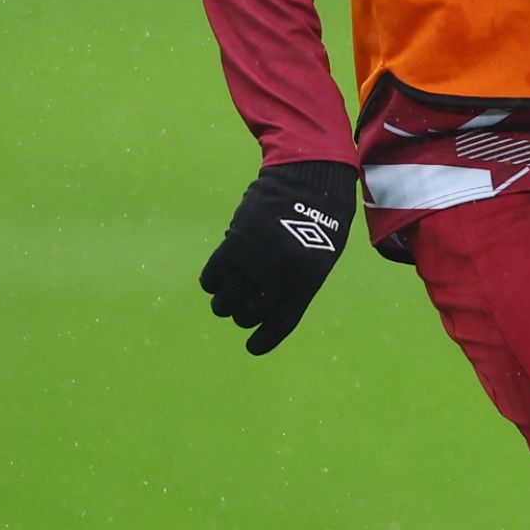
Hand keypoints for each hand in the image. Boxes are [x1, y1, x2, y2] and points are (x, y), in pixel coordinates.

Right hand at [200, 160, 359, 354]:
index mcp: (305, 283)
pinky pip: (212, 276)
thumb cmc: (319, 221)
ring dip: (222, 302)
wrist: (309, 181)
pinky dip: (210, 282)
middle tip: (238, 308)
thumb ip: (294, 285)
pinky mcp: (234, 243)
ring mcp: (255, 260)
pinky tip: (215, 279)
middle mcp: (279, 276)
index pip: (280, 323)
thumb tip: (262, 307)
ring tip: (224, 295)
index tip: (252, 348)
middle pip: (246, 315)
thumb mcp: (317, 258)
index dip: (264, 340)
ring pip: (225, 299)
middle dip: (241, 315)